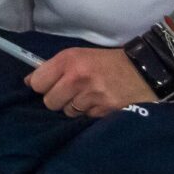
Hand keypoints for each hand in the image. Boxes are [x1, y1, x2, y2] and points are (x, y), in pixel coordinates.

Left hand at [27, 45, 153, 117]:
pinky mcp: (104, 110)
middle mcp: (77, 77)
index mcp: (68, 60)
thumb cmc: (106, 62)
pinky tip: (100, 102)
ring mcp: (91, 95)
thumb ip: (54, 68)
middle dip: (57, 99)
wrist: (143, 70)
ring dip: (74, 107)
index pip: (38, 83)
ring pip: (67, 112)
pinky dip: (90, 113)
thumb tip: (30, 82)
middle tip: (70, 93)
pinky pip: (85, 117)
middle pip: (49, 102)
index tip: (48, 85)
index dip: (41, 86)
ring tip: (88, 97)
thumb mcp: (79, 56)